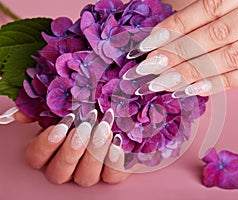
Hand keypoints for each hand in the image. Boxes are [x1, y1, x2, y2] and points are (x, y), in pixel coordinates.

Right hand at [13, 109, 128, 185]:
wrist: (113, 111)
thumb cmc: (85, 107)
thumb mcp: (64, 104)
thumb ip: (42, 109)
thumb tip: (22, 116)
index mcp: (49, 150)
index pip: (36, 158)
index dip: (46, 144)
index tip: (63, 124)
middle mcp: (67, 166)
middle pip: (59, 172)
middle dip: (71, 151)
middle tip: (85, 128)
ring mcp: (89, 172)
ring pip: (85, 177)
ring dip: (94, 154)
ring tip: (104, 130)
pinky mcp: (112, 172)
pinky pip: (112, 177)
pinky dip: (114, 162)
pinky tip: (117, 143)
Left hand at [124, 0, 237, 96]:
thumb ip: (222, 5)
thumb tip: (179, 25)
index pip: (209, 7)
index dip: (178, 26)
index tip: (151, 42)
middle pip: (216, 35)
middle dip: (179, 53)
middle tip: (152, 67)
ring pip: (232, 57)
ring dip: (195, 71)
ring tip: (167, 82)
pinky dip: (224, 82)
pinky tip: (198, 88)